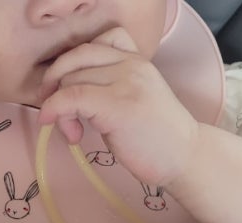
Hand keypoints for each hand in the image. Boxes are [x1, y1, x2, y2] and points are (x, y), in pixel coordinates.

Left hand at [38, 28, 198, 187]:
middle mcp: (131, 64)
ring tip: (73, 132)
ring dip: (59, 107)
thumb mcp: (134, 99)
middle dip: (56, 86)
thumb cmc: (158, 138)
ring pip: (69, 80)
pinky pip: (71, 97)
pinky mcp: (117, 105)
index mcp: (136, 59)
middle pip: (74, 60)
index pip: (92, 45)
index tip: (63, 93)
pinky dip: (54, 109)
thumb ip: (109, 87)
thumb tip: (67, 94)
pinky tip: (57, 126)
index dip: (67, 66)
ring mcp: (125, 82)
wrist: (186, 157)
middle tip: (57, 114)